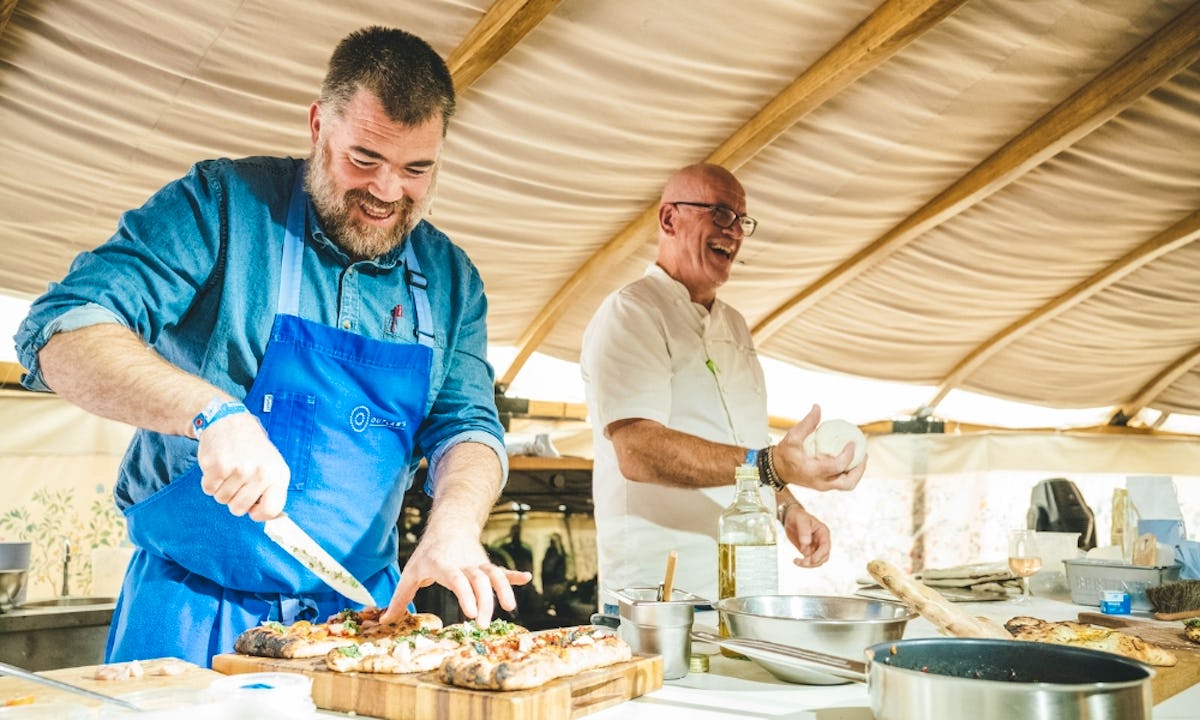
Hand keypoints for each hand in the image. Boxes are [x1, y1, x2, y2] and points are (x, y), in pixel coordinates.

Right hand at [196, 412, 289, 520]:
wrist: (230, 422)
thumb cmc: (253, 450)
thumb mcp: (272, 467)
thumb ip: (273, 493)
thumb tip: (273, 520)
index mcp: (278, 475)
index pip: (271, 510)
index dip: (258, 514)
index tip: (252, 506)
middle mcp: (261, 473)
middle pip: (239, 509)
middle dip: (234, 499)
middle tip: (237, 481)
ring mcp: (240, 469)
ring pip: (222, 500)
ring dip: (221, 489)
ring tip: (229, 470)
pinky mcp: (218, 466)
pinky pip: (208, 490)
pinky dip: (209, 482)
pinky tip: (218, 467)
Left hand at [381, 531, 531, 625]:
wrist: (449, 525)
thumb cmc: (428, 553)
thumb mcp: (411, 572)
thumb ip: (400, 598)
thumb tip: (385, 621)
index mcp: (443, 565)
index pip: (457, 579)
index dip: (465, 594)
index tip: (470, 612)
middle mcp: (464, 564)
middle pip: (478, 581)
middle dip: (484, 602)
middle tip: (482, 624)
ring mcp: (478, 564)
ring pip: (494, 576)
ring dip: (504, 589)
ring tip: (510, 607)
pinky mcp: (487, 566)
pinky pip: (502, 572)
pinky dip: (514, 575)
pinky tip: (526, 579)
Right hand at [773, 405, 865, 491]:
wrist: (777, 469)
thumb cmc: (785, 453)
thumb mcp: (793, 437)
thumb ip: (807, 423)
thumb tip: (817, 407)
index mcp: (812, 471)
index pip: (836, 467)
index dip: (848, 456)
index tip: (852, 443)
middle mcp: (819, 482)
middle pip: (847, 483)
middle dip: (859, 470)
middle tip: (863, 455)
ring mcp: (823, 486)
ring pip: (847, 485)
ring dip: (857, 472)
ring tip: (861, 457)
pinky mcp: (824, 485)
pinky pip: (842, 482)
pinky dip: (850, 472)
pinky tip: (851, 459)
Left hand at [781, 503, 831, 567]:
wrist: (790, 518)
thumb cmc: (798, 516)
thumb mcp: (801, 520)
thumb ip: (804, 530)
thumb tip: (806, 543)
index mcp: (823, 532)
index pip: (826, 546)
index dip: (820, 555)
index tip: (811, 559)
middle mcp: (821, 541)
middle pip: (824, 557)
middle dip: (814, 562)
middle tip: (802, 562)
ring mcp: (815, 547)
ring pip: (818, 561)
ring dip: (809, 564)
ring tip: (797, 561)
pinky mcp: (808, 551)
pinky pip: (810, 561)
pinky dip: (803, 563)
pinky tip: (796, 560)